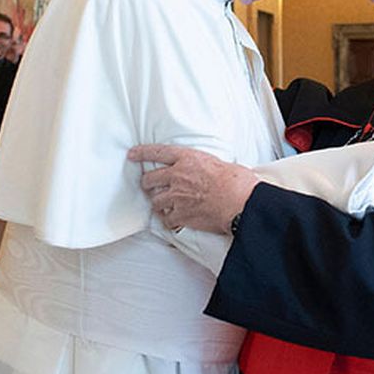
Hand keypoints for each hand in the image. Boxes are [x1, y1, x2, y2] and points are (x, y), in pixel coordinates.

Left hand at [129, 144, 257, 233]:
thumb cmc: (238, 183)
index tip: (131, 154)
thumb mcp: (220, 163)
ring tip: (166, 205)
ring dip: (159, 203)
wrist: (241, 203)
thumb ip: (206, 166)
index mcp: (188, 158)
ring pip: (155, 201)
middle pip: (150, 179)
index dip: (142, 153)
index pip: (158, 152)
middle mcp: (178, 175)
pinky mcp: (181, 215)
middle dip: (148, 183)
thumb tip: (210, 170)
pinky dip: (170, 221)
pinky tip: (175, 220)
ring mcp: (177, 196)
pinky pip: (167, 219)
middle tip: (150, 186)